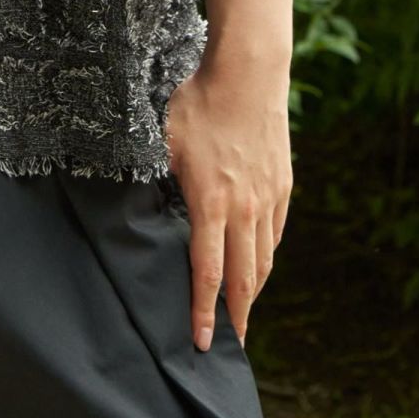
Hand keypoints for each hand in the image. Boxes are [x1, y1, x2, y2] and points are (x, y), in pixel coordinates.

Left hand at [164, 60, 292, 353]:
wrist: (248, 74)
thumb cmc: (199, 102)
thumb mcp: (162, 138)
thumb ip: (154, 174)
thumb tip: (135, 194)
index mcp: (210, 202)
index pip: (207, 272)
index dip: (204, 311)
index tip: (203, 342)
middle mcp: (244, 208)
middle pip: (244, 278)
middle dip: (237, 317)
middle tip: (231, 343)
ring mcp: (268, 198)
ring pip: (264, 259)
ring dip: (254, 290)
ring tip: (243, 309)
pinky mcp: (283, 185)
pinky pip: (275, 233)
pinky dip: (266, 256)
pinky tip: (258, 263)